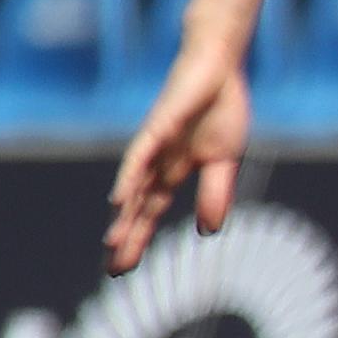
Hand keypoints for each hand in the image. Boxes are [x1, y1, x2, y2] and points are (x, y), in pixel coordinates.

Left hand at [105, 26, 252, 273]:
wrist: (219, 66)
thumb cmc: (221, 108)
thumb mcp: (225, 160)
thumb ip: (216, 194)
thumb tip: (207, 233)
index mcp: (173, 172)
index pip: (150, 212)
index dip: (138, 239)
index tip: (123, 269)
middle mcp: (156, 164)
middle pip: (137, 207)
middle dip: (126, 237)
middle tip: (112, 270)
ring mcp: (154, 146)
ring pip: (134, 187)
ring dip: (124, 216)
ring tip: (112, 244)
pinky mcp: (159, 127)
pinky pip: (140, 156)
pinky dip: (129, 178)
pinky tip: (119, 199)